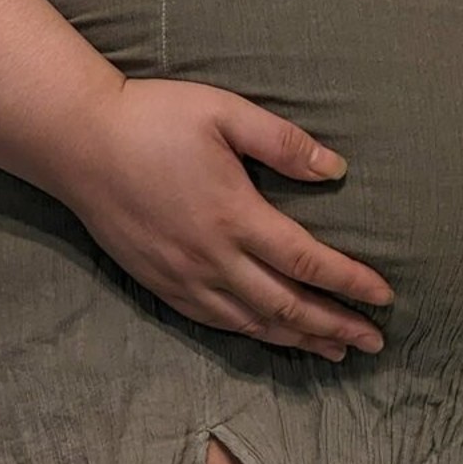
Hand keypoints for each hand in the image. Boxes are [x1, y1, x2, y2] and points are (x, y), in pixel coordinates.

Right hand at [57, 77, 392, 361]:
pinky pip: (214, 321)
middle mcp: (211, 257)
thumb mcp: (224, 113)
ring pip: (251, 323)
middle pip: (286, 305)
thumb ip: (282, 142)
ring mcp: (182, 276)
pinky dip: (252, 334)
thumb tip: (336, 169)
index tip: (385, 297)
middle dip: (334, 326)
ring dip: (298, 340)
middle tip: (373, 342)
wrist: (77, 141)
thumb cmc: (153, 118)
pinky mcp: (158, 282)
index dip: (350, 283)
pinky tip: (269, 335)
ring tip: (334, 350)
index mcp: (234, 215)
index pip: (307, 261)